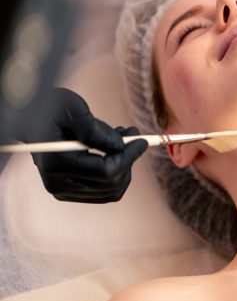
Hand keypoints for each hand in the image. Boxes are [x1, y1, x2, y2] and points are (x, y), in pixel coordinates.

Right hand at [30, 88, 147, 202]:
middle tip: (134, 135)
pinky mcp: (70, 192)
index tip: (141, 140)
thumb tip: (120, 147)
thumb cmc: (50, 109)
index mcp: (56, 163)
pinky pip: (104, 192)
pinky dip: (117, 174)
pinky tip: (114, 151)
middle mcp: (58, 184)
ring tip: (123, 140)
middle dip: (129, 160)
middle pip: (111, 184)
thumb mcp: (72, 109)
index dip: (129, 157)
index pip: (106, 172)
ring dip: (125, 167)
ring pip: (111, 191)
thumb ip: (95, 129)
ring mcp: (64, 191)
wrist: (31, 120)